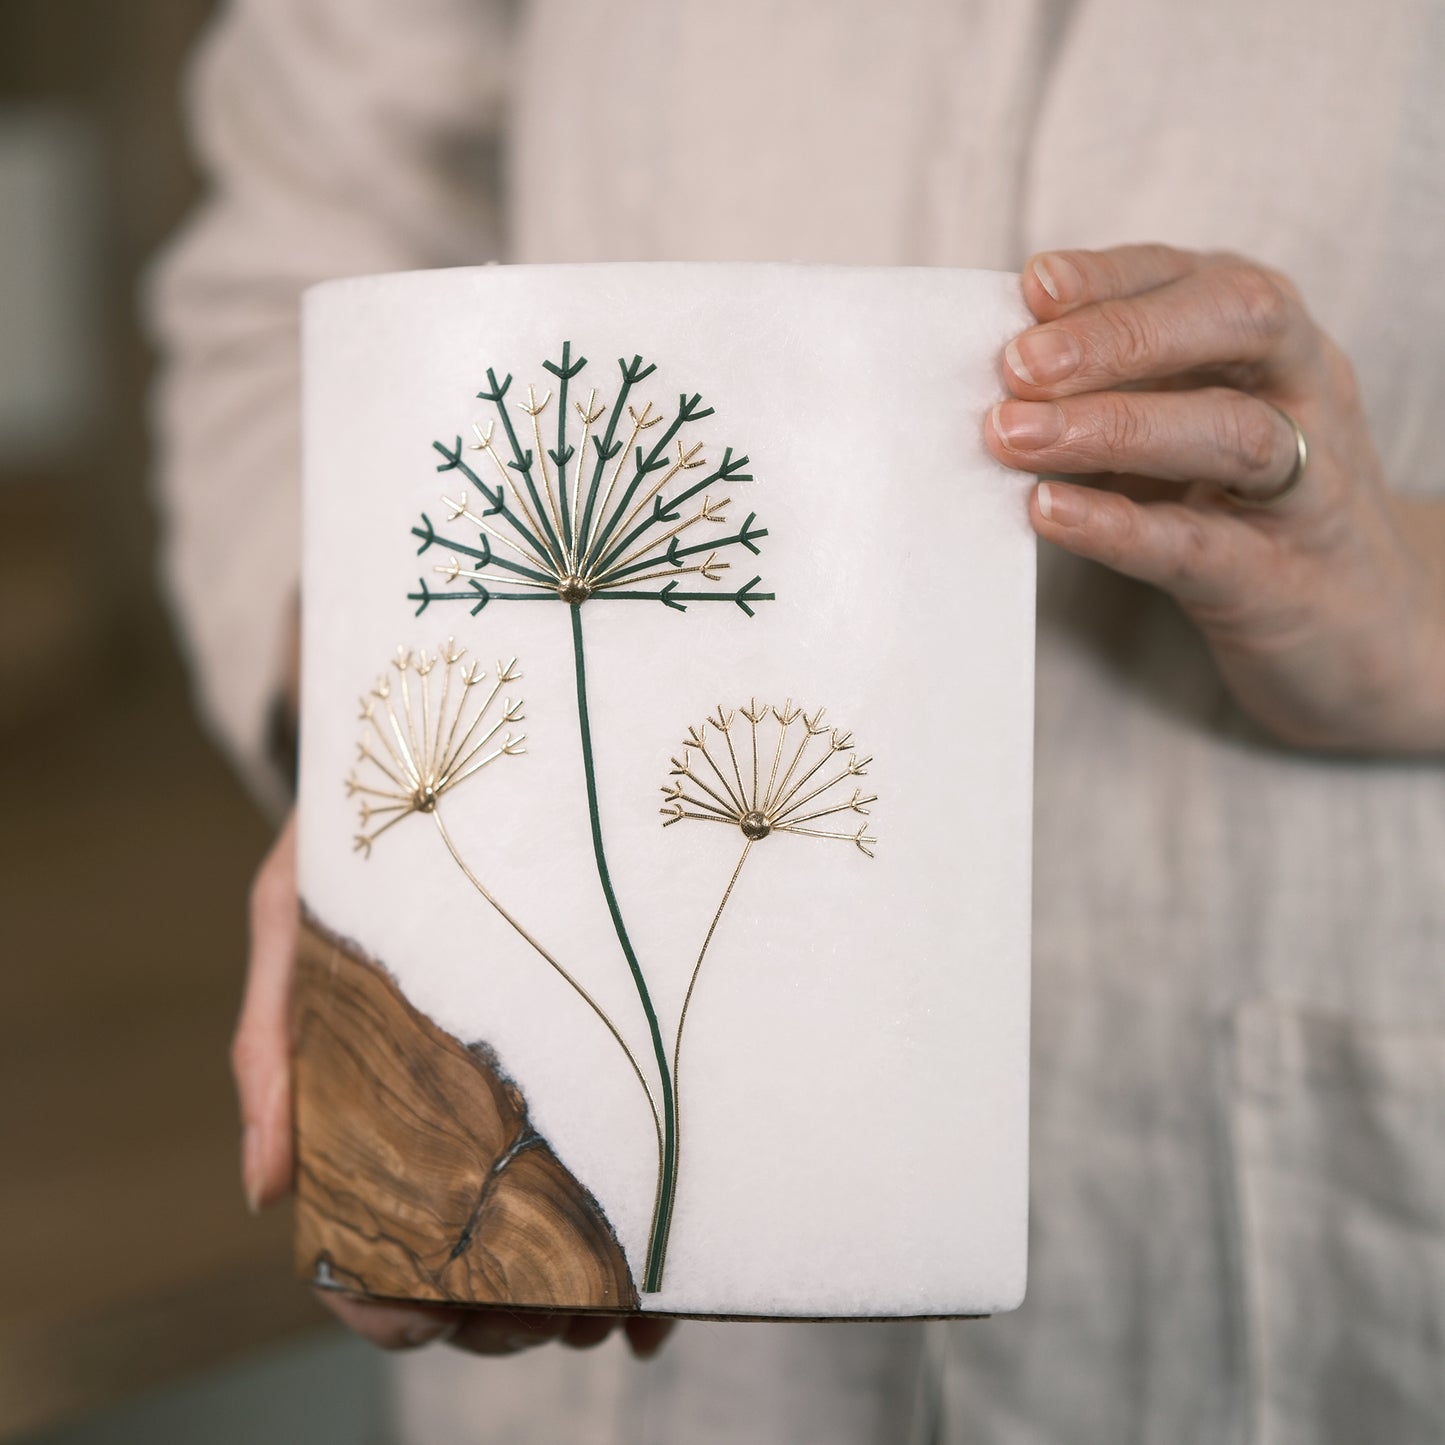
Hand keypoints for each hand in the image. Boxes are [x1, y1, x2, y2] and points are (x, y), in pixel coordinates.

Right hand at [235, 812, 673, 1356]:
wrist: (449, 745)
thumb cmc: (359, 840)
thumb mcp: (292, 919)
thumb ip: (268, 1042)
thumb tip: (265, 1190)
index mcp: (367, 1097)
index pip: (360, 1233)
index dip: (383, 1301)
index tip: (420, 1325)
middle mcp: (450, 1111)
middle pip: (465, 1255)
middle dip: (500, 1312)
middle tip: (544, 1322)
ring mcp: (525, 1094)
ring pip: (546, 1236)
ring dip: (577, 1298)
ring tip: (614, 1312)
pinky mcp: (593, 1063)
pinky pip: (616, 1175)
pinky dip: (635, 1251)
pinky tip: (666, 1296)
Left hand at [984, 244, 1444, 752]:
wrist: (1365, 636)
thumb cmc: (1244, 514)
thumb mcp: (1191, 429)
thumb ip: (1120, 391)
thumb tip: (999, 373)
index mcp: (1272, 346)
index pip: (1195, 279)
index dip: (1112, 278)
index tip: (1032, 288)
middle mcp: (1304, 394)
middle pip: (1236, 325)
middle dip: (1120, 335)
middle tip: (1017, 366)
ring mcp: (1307, 487)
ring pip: (1229, 433)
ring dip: (1111, 427)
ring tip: (1012, 435)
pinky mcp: (1279, 580)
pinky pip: (1200, 544)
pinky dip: (1119, 526)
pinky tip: (1048, 512)